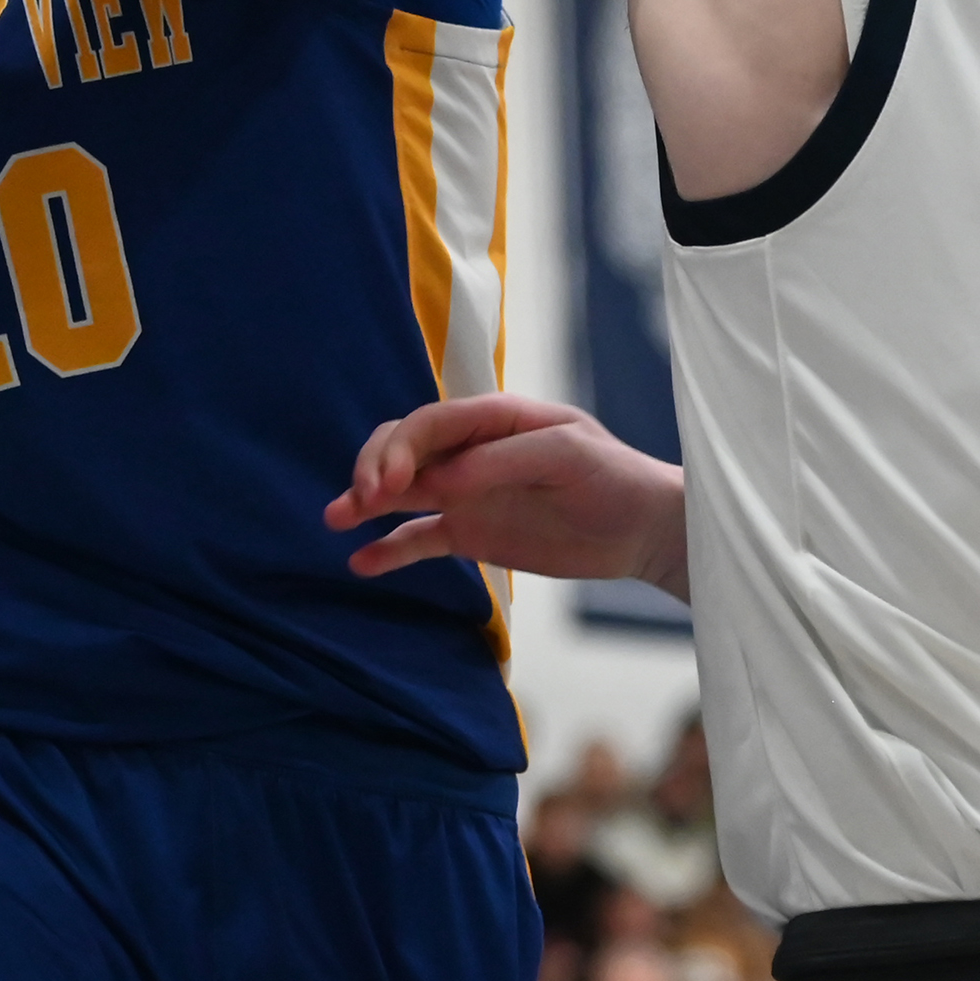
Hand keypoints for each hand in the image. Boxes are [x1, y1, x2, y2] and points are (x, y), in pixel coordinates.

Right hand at [326, 395, 688, 591]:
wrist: (642, 529)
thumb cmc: (613, 478)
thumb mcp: (566, 455)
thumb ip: (502, 463)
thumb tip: (441, 481)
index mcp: (494, 418)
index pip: (430, 422)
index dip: (400, 447)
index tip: (389, 484)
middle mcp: (471, 451)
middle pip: (404, 448)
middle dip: (374, 468)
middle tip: (361, 502)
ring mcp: (466, 492)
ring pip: (401, 489)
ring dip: (365, 500)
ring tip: (337, 520)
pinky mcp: (471, 532)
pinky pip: (418, 538)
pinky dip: (388, 548)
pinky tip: (361, 562)